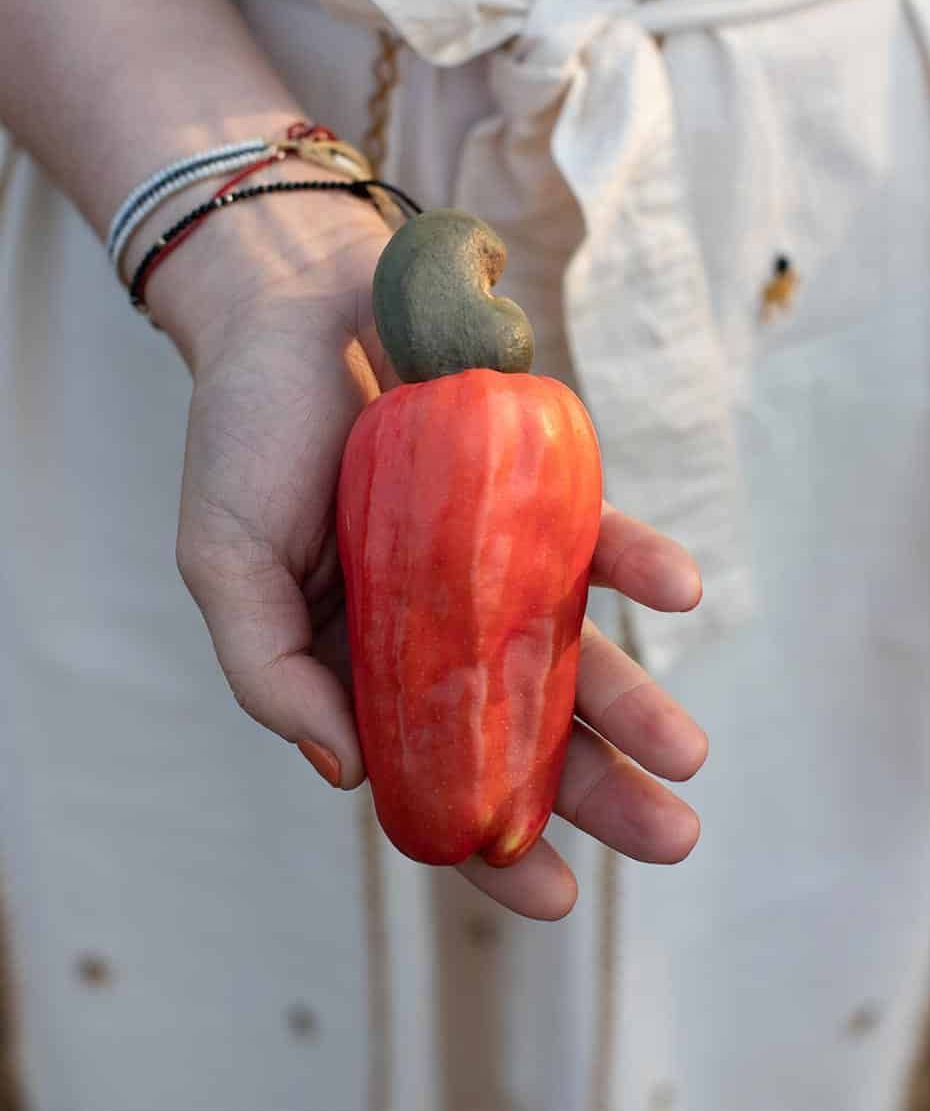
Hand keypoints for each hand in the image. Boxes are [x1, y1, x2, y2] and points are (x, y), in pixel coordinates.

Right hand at [163, 189, 706, 921]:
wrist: (291, 300)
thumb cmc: (246, 433)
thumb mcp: (224, 562)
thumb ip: (268, 671)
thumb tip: (345, 774)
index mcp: (355, 653)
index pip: (425, 766)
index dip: (483, 838)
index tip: (552, 898)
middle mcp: (434, 618)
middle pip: (518, 721)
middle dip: (594, 787)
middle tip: (672, 841)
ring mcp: (488, 553)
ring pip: (570, 644)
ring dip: (635, 698)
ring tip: (688, 754)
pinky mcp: (530, 483)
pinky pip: (592, 532)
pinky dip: (638, 561)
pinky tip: (679, 590)